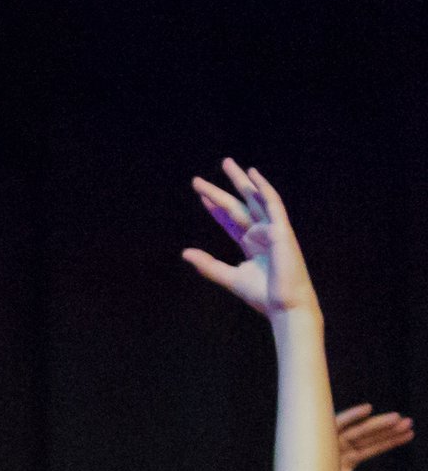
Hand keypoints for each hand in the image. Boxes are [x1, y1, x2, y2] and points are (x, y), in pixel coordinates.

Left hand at [183, 159, 315, 318]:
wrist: (285, 306)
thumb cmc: (263, 295)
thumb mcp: (230, 277)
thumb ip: (208, 265)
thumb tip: (185, 252)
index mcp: (251, 244)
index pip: (230, 221)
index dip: (215, 208)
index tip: (201, 196)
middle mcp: (261, 233)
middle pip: (238, 206)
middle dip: (221, 190)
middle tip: (199, 179)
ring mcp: (272, 229)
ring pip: (252, 200)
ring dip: (240, 182)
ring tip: (226, 164)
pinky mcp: (281, 230)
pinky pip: (273, 204)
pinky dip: (263, 189)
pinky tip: (253, 175)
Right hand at [336, 402, 412, 470]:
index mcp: (347, 459)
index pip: (373, 447)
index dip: (391, 440)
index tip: (410, 433)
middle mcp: (340, 448)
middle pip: (369, 436)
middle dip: (388, 429)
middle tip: (409, 422)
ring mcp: (330, 442)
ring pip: (358, 430)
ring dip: (377, 423)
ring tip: (397, 418)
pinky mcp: (319, 438)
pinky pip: (336, 424)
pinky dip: (351, 416)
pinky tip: (368, 409)